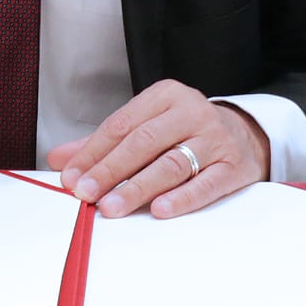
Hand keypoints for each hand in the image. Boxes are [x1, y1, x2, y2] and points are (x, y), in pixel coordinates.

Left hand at [48, 81, 267, 218]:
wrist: (246, 135)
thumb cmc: (185, 132)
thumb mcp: (148, 125)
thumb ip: (103, 143)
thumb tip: (59, 160)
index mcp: (165, 96)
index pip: (121, 124)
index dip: (93, 153)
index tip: (71, 177)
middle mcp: (191, 112)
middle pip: (144, 143)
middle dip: (111, 170)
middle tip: (86, 194)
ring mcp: (215, 139)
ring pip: (172, 164)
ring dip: (138, 188)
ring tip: (112, 207)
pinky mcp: (234, 166)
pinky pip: (206, 184)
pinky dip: (181, 198)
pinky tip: (159, 210)